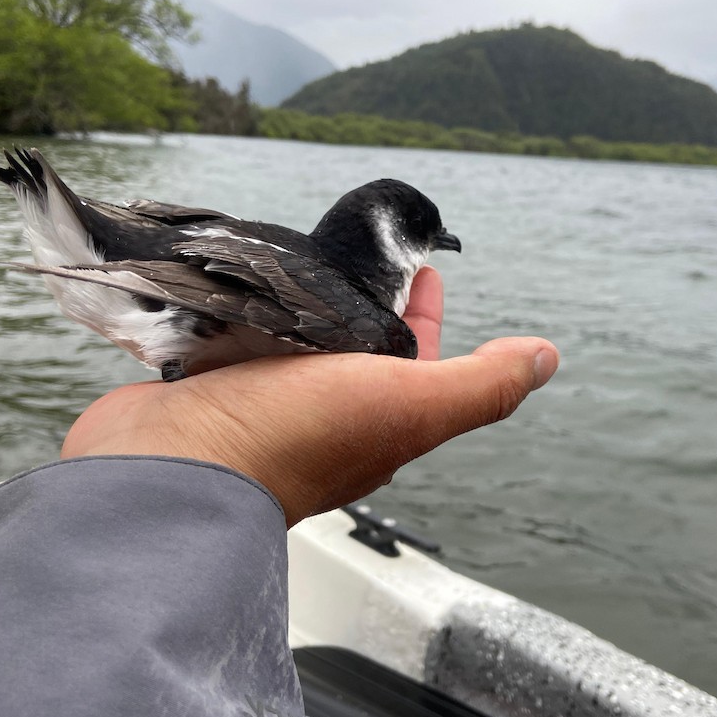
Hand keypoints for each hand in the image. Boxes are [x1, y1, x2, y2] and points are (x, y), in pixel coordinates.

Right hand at [62, 267, 558, 525]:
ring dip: (302, 301)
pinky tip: (242, 284)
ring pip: (294, 340)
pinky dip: (246, 312)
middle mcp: (321, 415)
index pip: (416, 357)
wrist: (170, 468)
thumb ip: (479, 385)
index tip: (425, 266)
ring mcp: (262, 402)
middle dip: (365, 298)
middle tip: (362, 247)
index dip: (428, 314)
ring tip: (303, 252)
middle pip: (354, 347)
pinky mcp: (210, 386)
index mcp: (373, 419)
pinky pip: (236, 340)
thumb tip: (545, 359)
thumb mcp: (409, 404)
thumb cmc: (291, 438)